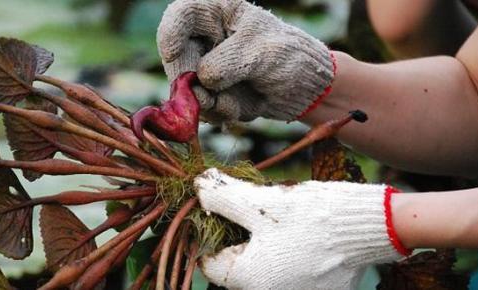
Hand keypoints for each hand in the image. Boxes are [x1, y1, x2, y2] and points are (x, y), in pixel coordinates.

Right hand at [158, 0, 334, 121]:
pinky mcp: (210, 92)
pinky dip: (218, 112)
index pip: (183, 14)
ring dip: (207, 102)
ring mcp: (206, 67)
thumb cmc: (290, 58)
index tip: (171, 53)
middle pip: (176, 56)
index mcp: (220, 14)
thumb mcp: (263, 53)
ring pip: (185, 87)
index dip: (170, 32)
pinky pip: (201, 106)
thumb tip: (201, 80)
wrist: (307, 90)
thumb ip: (229, 63)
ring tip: (234, 104)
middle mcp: (207, 38)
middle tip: (205, 97)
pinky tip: (238, 108)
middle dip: (187, 81)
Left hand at [194, 168, 408, 289]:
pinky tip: (298, 234)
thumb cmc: (312, 215)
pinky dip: (284, 254)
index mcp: (248, 279)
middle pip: (236, 264)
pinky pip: (286, 273)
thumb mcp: (260, 202)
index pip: (210, 261)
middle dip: (238, 234)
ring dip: (262, 243)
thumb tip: (198, 188)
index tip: (222, 209)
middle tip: (253, 209)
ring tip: (278, 220)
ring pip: (261, 266)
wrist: (370, 227)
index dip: (210, 231)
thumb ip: (223, 197)